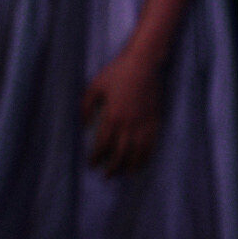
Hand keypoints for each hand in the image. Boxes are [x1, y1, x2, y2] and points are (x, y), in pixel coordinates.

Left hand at [81, 46, 163, 175]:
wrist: (143, 63)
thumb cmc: (117, 72)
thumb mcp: (94, 86)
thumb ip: (85, 106)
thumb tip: (82, 124)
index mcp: (112, 116)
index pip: (103, 144)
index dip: (97, 157)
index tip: (92, 164)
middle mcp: (129, 123)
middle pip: (121, 153)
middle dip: (113, 167)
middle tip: (107, 175)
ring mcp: (144, 122)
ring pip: (139, 151)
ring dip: (132, 165)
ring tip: (126, 173)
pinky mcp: (155, 119)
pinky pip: (152, 142)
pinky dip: (147, 154)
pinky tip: (143, 160)